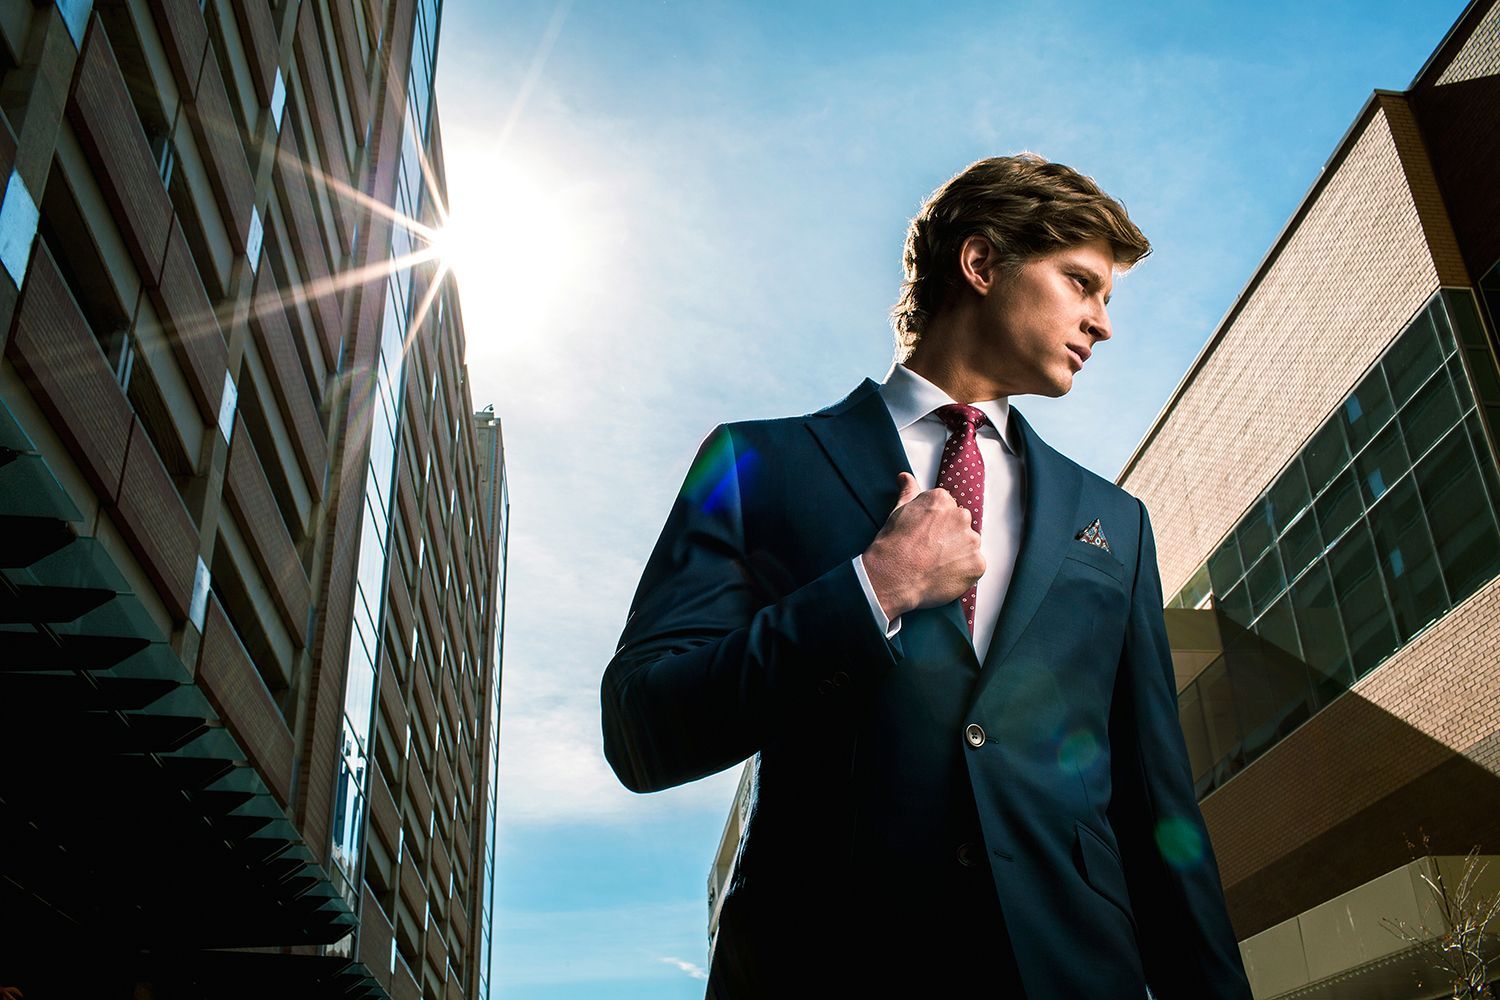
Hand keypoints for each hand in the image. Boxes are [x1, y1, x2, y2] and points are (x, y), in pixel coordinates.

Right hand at [860, 471, 983, 620]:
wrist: (892, 577)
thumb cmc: (892, 544)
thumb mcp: (897, 512)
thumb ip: (908, 492)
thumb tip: (905, 477)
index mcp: (942, 500)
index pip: (947, 509)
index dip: (935, 526)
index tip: (925, 536)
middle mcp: (961, 516)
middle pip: (961, 526)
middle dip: (949, 537)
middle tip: (930, 552)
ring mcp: (971, 540)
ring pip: (969, 546)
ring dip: (958, 554)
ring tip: (936, 566)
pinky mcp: (977, 563)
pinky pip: (974, 566)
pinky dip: (963, 572)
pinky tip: (943, 576)